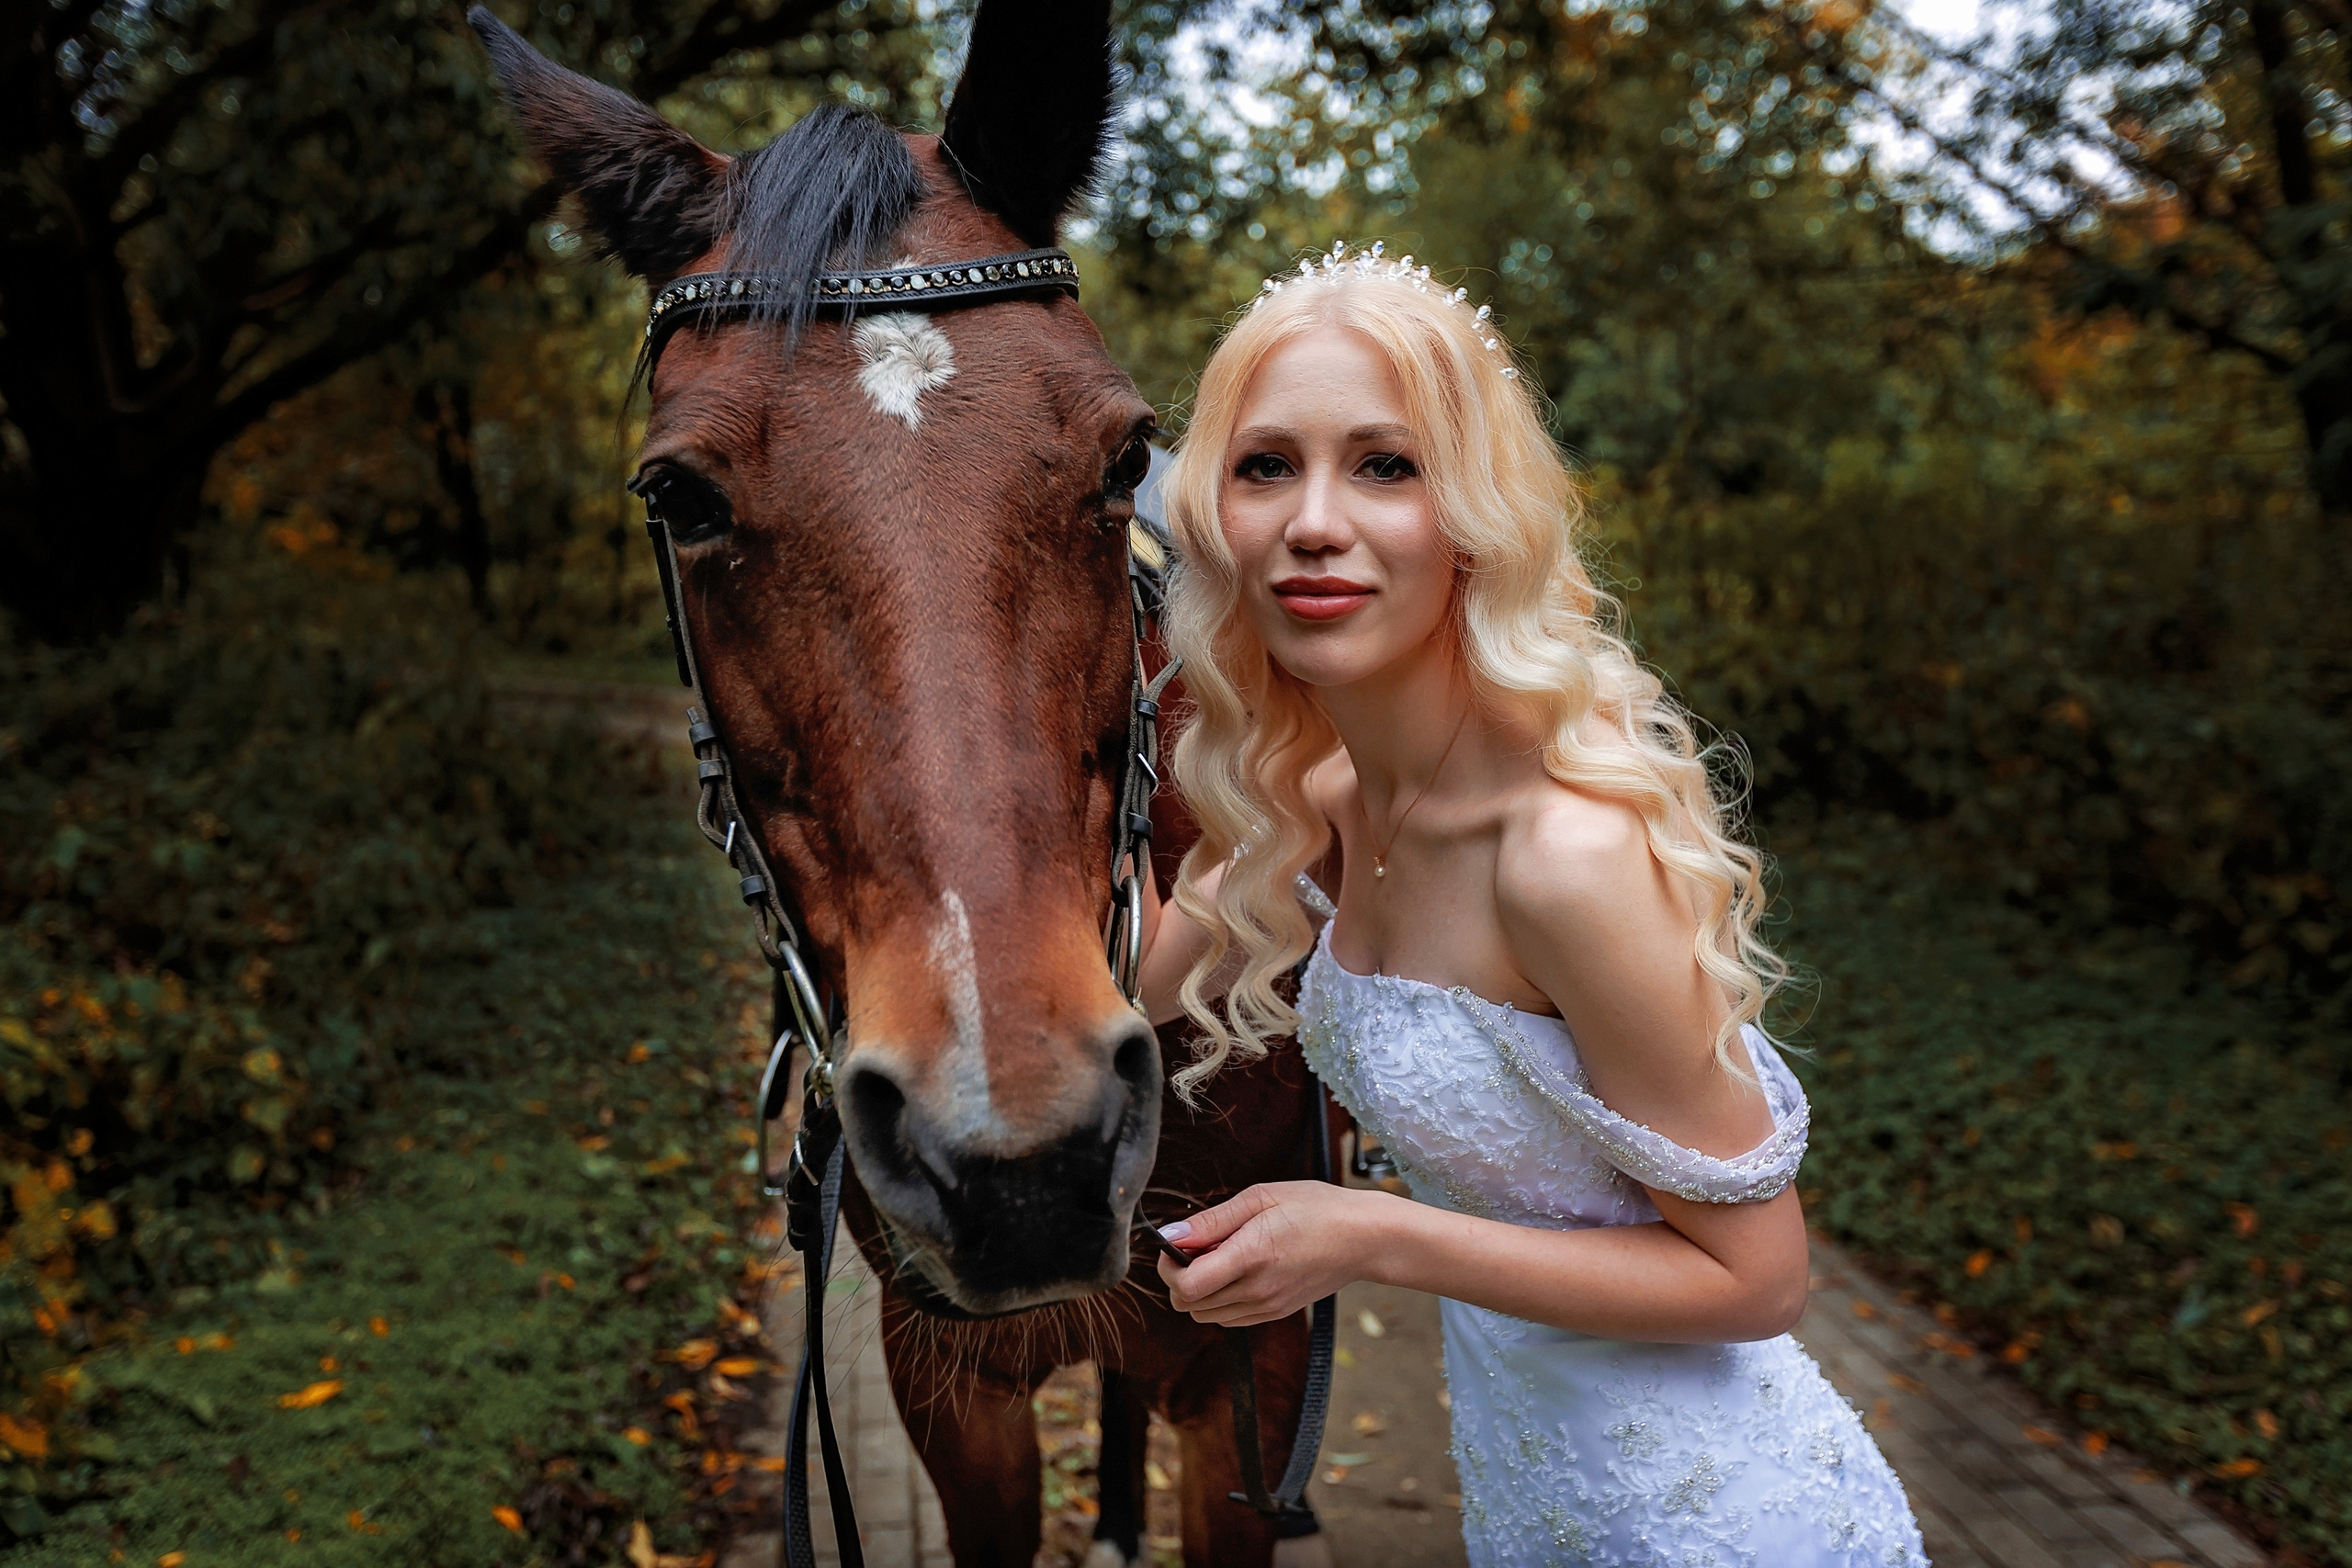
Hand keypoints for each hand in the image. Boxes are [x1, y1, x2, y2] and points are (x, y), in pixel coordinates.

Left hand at [1155, 1181, 1402, 1326]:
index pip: (1186, 1286)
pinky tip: (1237, 1270)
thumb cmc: (1317, 1208)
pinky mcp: (1275, 1313)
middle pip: (1189, 1305)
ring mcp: (1267, 1307)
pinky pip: (1228, 1317)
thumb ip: (1213, 1220)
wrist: (1364, 1238)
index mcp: (1251, 1257)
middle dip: (1180, 1277)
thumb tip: (1172, 1235)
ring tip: (1222, 1256)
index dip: (1168, 1267)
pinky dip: (1220, 1299)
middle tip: (1199, 1246)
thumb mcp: (1261, 1197)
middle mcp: (1256, 1290)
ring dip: (1200, 1289)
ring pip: (1205, 1314)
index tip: (1176, 1244)